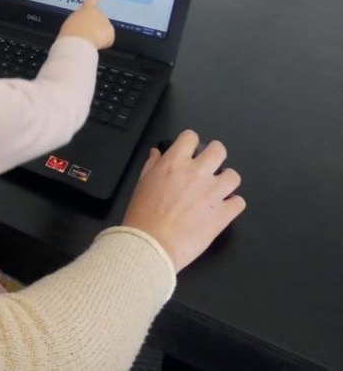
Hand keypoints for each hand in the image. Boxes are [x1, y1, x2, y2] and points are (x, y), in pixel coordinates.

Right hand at [58, 0, 114, 49]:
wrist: (79, 38)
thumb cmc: (71, 32)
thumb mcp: (72, 22)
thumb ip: (79, 21)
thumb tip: (84, 27)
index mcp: (86, 9)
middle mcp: (98, 12)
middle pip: (97, 21)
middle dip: (94, 28)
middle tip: (85, 35)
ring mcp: (105, 21)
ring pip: (102, 32)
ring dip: (97, 36)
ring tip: (88, 40)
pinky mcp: (111, 32)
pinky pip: (107, 40)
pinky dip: (102, 44)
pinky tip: (95, 44)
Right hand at [121, 130, 245, 271]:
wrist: (152, 245)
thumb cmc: (142, 215)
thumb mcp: (142, 183)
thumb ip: (152, 165)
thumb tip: (157, 153)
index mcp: (174, 163)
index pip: (190, 137)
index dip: (190, 143)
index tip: (189, 151)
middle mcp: (197, 173)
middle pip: (219, 150)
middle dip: (215, 155)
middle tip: (209, 166)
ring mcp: (213, 193)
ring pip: (234, 176)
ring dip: (226, 181)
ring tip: (217, 190)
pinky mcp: (224, 214)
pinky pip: (239, 202)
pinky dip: (232, 204)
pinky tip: (221, 209)